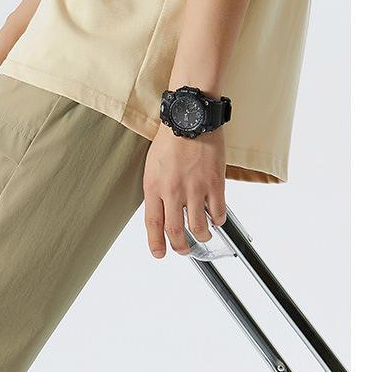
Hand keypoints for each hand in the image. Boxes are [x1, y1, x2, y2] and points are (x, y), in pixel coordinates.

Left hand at [143, 126, 226, 258]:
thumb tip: (162, 213)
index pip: (153, 224)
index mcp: (154, 187)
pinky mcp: (215, 182)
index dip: (156, 244)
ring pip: (198, 227)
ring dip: (201, 236)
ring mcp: (195, 188)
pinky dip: (218, 220)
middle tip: (183, 250)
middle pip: (175, 231)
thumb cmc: (171, 140)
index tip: (159, 253)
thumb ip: (156, 191)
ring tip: (203, 237)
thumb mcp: (152, 168)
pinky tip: (216, 220)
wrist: (190, 117)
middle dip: (180, 247)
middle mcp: (173, 191)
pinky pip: (218, 211)